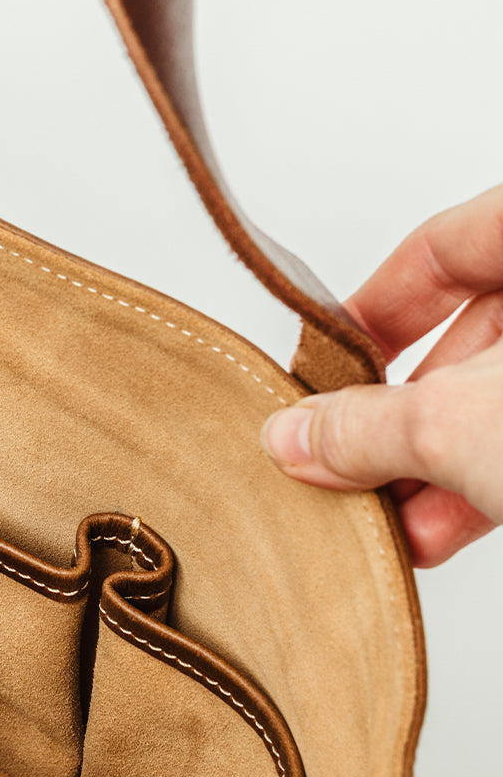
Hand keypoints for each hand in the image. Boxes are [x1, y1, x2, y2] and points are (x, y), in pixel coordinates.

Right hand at [260, 183, 502, 565]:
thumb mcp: (463, 424)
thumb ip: (368, 427)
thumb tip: (295, 437)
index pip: (442, 246)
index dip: (371, 307)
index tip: (323, 363)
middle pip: (471, 332)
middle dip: (401, 413)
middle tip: (346, 459)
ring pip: (501, 397)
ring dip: (438, 462)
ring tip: (386, 517)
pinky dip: (489, 479)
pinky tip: (439, 530)